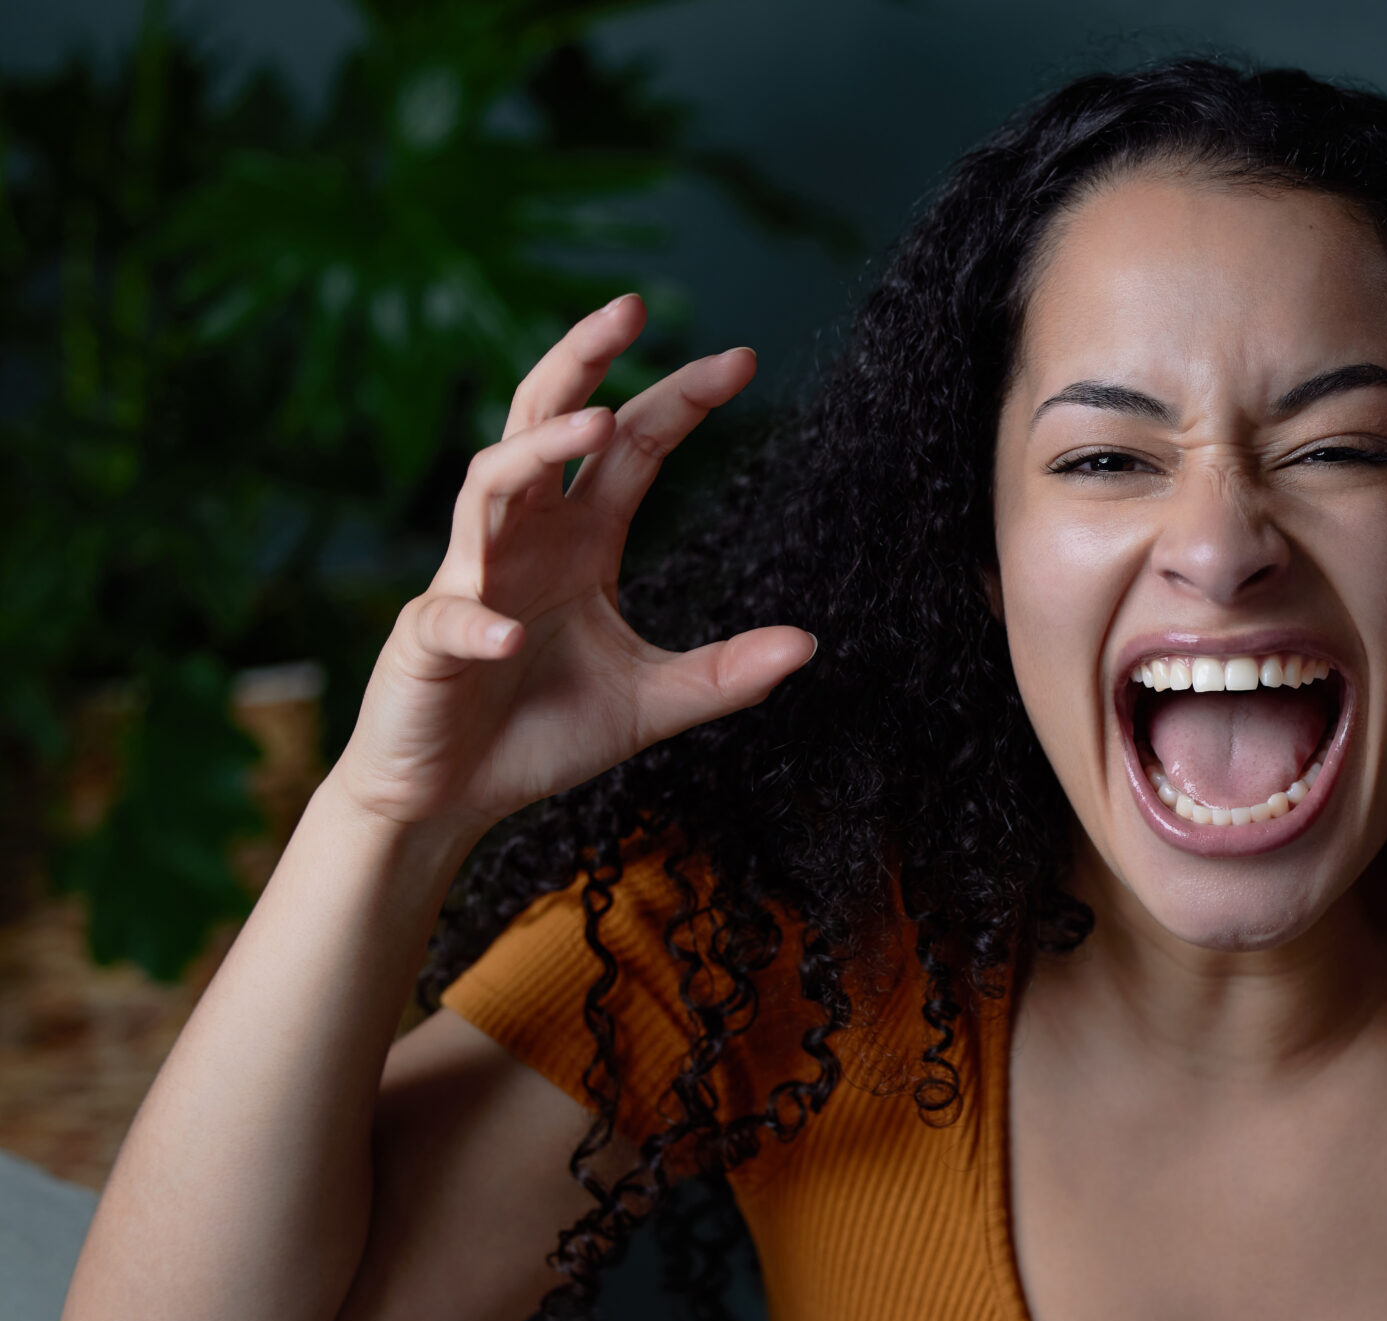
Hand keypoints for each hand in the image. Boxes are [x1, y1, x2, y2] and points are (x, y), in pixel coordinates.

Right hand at [331, 295, 816, 834]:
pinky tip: (508, 634)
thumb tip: (809, 645)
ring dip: (538, 450)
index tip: (743, 360)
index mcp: (582, 540)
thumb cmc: (540, 734)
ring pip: (491, 484)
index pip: (633, 447)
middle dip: (583, 360)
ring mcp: (470, 579)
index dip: (680, 399)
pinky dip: (477, 623)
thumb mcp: (652, 702)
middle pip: (545, 420)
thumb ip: (726, 675)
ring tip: (592, 424)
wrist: (451, 796)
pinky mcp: (427, 640)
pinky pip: (452, 617)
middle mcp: (524, 538)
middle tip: (630, 309)